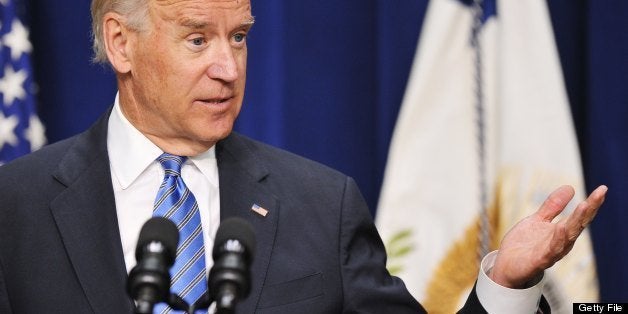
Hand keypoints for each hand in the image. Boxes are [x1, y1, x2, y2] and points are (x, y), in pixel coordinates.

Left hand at [489, 185, 607, 287]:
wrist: (506, 266)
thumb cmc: (524, 245)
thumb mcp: (538, 220)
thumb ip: (553, 207)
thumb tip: (570, 188)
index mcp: (562, 233)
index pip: (580, 216)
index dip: (592, 203)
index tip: (603, 188)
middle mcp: (561, 242)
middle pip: (578, 225)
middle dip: (590, 209)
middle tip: (600, 194)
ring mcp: (552, 252)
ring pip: (568, 237)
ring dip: (576, 222)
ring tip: (584, 206)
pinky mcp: (539, 261)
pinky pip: (551, 250)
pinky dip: (558, 240)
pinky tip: (561, 228)